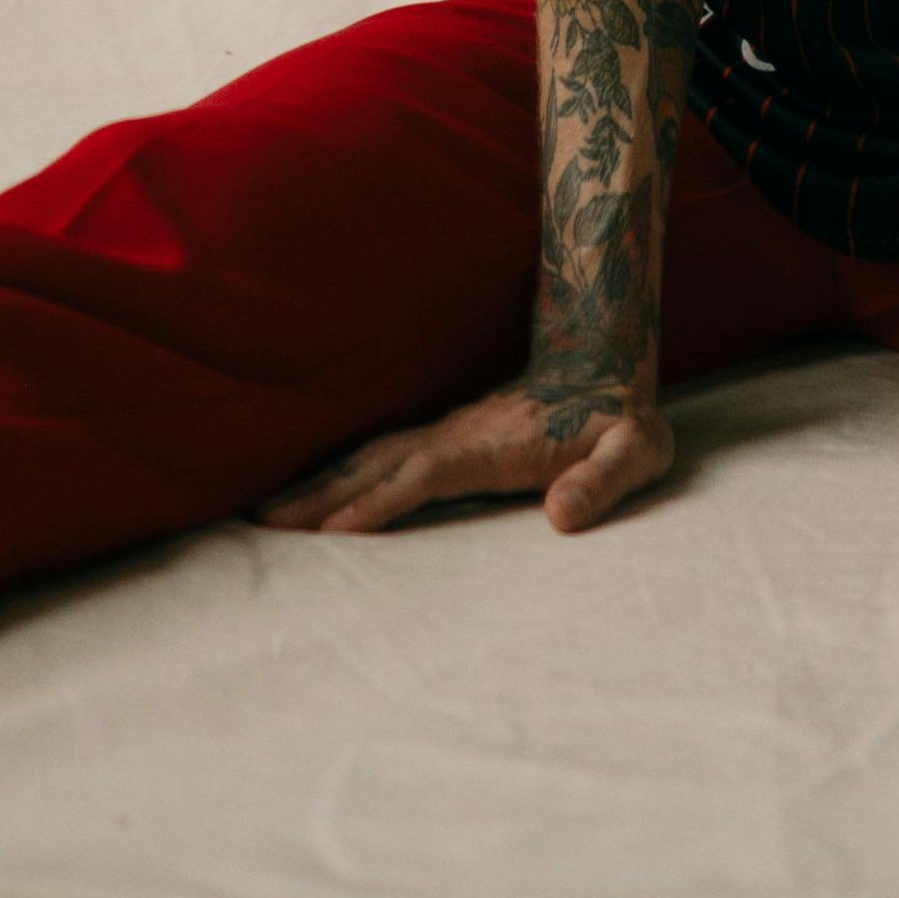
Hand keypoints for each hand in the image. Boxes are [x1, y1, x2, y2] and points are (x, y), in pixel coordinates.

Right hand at [257, 374, 674, 541]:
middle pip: (377, 466)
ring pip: (371, 458)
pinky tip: (316, 489)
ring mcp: (446, 434)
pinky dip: (342, 472)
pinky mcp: (446, 439)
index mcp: (491, 446)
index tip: (333, 530)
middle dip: (322, 494)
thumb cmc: (622, 423)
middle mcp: (456, 437)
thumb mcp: (635, 453)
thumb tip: (562, 517)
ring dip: (320, 482)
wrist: (605, 367)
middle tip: (263, 521)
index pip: (424, 475)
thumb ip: (602, 483)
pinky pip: (383, 457)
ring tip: (267, 509)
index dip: (381, 501)